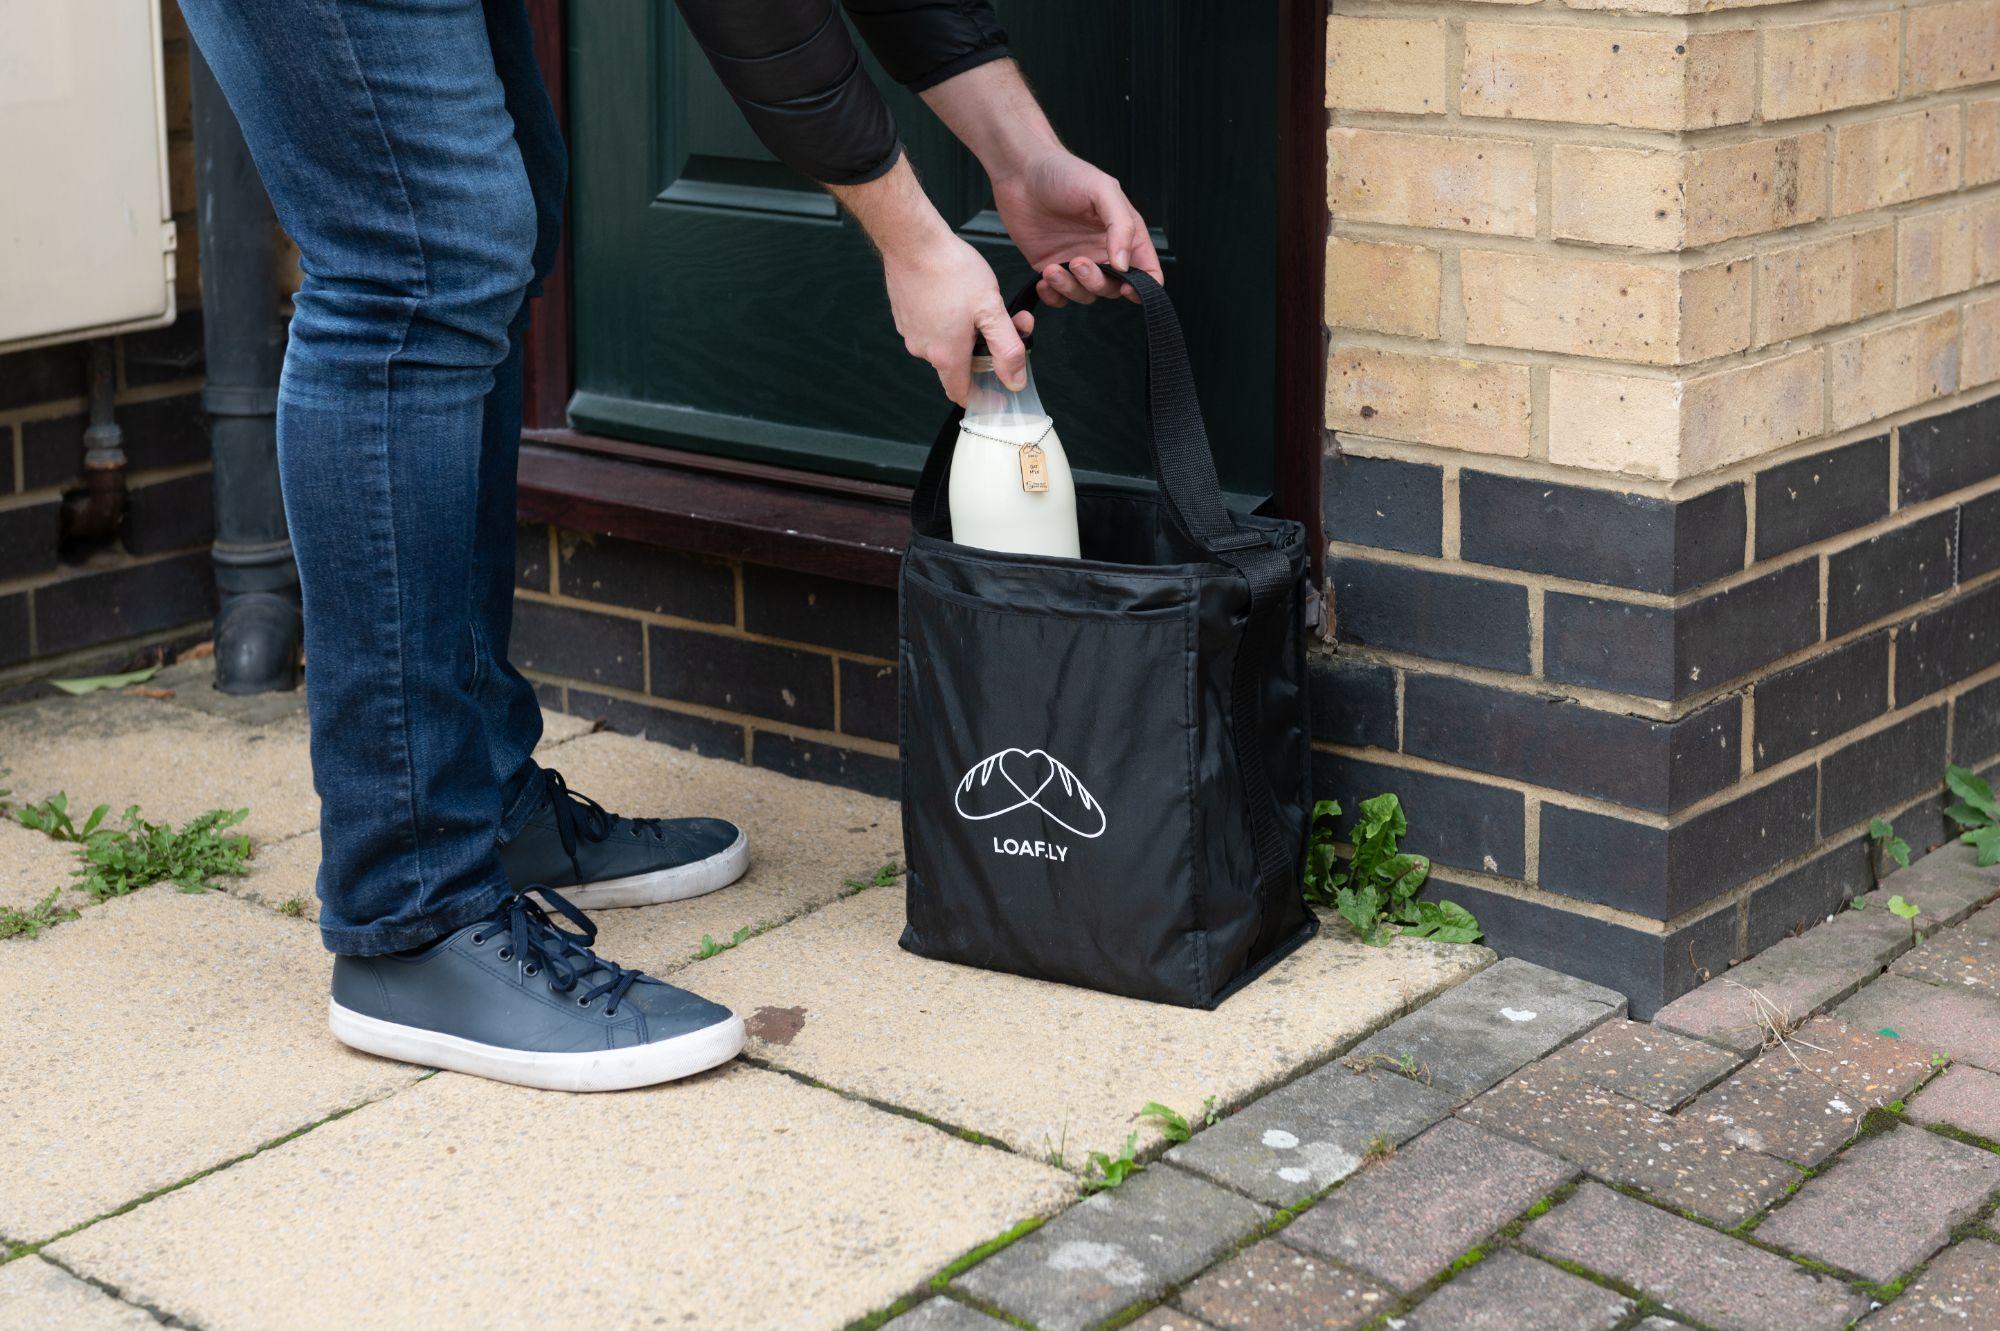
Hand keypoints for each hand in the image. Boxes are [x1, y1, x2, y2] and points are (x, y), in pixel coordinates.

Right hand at [883, 234, 1035, 405]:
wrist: (912, 240)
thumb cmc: (951, 270)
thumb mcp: (991, 309)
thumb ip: (1007, 348)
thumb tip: (1015, 380)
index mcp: (945, 355)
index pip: (962, 393)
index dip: (983, 397)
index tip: (999, 392)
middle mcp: (923, 350)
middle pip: (959, 365)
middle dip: (986, 350)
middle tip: (1010, 323)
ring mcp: (910, 332)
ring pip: (946, 343)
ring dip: (969, 332)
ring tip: (984, 303)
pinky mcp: (904, 315)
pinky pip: (932, 327)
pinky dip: (949, 320)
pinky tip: (959, 296)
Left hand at [991, 151, 1162, 307]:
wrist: (1020, 170)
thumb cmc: (1064, 172)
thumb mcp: (1102, 190)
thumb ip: (1121, 226)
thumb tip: (1124, 266)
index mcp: (1124, 234)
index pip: (1147, 271)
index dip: (1144, 287)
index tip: (1127, 288)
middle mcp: (1103, 251)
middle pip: (1114, 288)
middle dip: (1097, 282)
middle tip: (1077, 262)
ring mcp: (1077, 262)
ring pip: (1085, 295)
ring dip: (1071, 288)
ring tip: (1052, 270)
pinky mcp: (1050, 268)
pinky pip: (1059, 296)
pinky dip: (1054, 296)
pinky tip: (1043, 281)